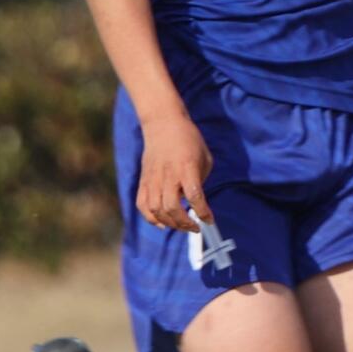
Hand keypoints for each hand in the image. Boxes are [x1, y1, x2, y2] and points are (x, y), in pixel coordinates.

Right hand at [136, 107, 212, 232]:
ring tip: (181, 225)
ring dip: (170, 223)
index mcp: (187, 168)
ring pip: (156, 210)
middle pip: (172, 208)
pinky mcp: (143, 180)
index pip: (195, 196)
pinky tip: (162, 223)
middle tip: (195, 228)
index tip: (210, 221)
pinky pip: (142, 205)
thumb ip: (200, 180)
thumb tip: (196, 201)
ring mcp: (153, 179)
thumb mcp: (204, 158)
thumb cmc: (189, 140)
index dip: (203, 212)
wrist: (163, 124)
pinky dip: (151, 218)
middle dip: (185, 224)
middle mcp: (168, 175)